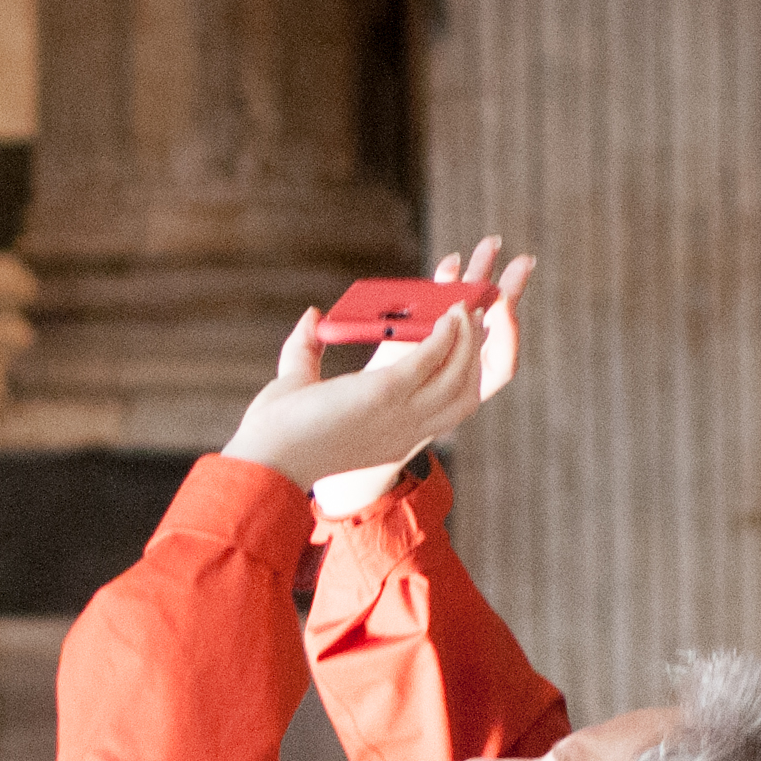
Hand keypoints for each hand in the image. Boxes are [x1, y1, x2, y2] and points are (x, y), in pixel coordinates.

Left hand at [220, 235, 539, 495]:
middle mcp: (409, 430)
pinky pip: (432, 358)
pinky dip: (447, 333)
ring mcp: (401, 413)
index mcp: (397, 435)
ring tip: (474, 298)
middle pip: (472, 385)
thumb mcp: (299, 386)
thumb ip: (305, 351)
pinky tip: (452, 309)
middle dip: (494, 342)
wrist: (261, 462)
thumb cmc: (276, 434)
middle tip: (498, 301)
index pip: (452, 401)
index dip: (471, 363)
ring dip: (472, 332)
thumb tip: (311, 318)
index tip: (475, 326)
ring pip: (461, 371)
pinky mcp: (385, 392)